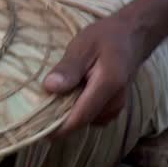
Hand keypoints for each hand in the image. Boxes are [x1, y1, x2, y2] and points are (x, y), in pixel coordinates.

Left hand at [42, 12, 150, 136]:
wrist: (132, 38)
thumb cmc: (106, 37)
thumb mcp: (83, 45)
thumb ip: (69, 68)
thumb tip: (50, 87)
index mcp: (108, 86)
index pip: (80, 117)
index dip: (57, 127)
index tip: (35, 129)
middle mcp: (115, 103)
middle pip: (81, 121)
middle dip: (59, 119)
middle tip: (37, 107)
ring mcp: (116, 108)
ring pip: (85, 120)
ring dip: (67, 113)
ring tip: (52, 96)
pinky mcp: (113, 109)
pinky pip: (90, 116)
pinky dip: (77, 109)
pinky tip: (69, 94)